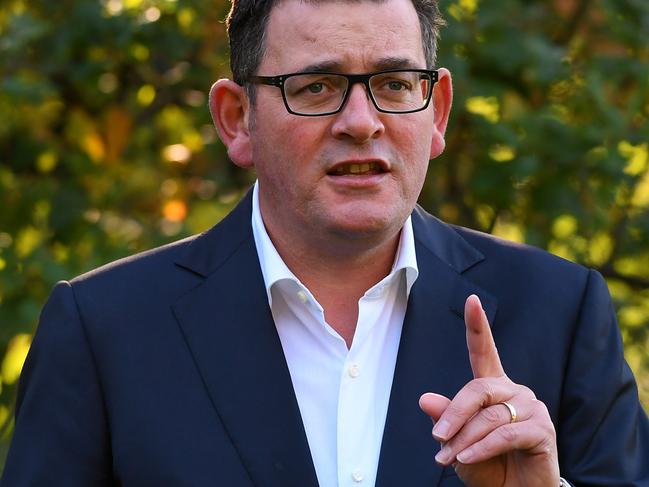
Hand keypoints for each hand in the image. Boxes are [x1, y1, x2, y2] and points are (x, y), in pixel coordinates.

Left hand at [419, 295, 559, 486]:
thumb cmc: (487, 465)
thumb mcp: (457, 442)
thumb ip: (446, 420)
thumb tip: (425, 398)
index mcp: (493, 387)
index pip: (484, 351)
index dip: (478, 325)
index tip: (472, 299)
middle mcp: (514, 391)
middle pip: (479, 388)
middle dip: (454, 413)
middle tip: (437, 438)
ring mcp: (532, 408)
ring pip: (490, 416)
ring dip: (464, 439)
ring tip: (447, 459)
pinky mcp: (543, 429)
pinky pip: (505, 434)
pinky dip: (481, 447)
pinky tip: (466, 458)